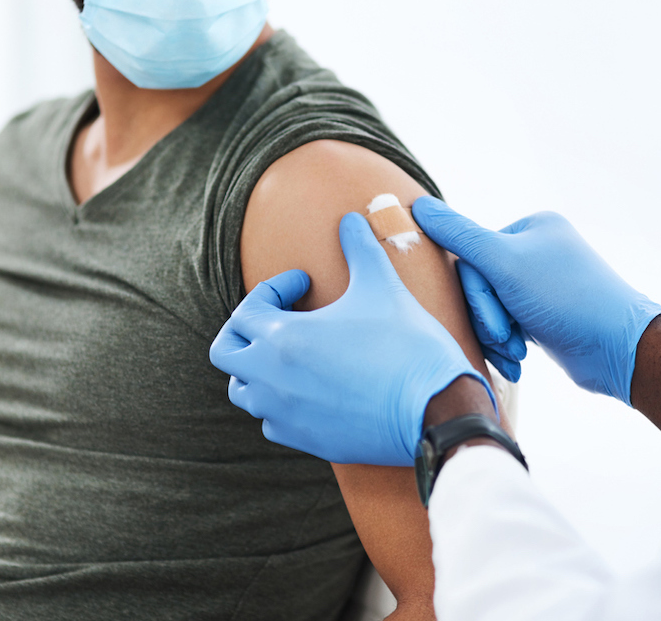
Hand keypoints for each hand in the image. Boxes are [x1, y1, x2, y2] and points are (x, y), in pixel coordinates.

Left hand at [210, 212, 495, 466]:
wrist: (435, 411)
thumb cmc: (407, 345)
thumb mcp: (382, 285)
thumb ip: (359, 247)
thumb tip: (350, 218)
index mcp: (282, 339)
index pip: (246, 308)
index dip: (274, 287)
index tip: (305, 282)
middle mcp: (271, 380)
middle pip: (225, 352)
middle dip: (247, 328)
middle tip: (281, 315)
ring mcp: (285, 415)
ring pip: (243, 391)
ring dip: (258, 367)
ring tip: (294, 351)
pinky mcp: (306, 441)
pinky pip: (271, 422)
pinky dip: (279, 402)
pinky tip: (311, 386)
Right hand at [412, 197, 660, 404]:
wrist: (618, 350)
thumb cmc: (565, 299)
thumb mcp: (504, 263)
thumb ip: (458, 235)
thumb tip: (418, 205)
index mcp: (532, 228)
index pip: (473, 255)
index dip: (477, 293)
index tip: (499, 319)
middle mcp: (537, 252)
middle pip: (480, 284)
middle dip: (490, 319)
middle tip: (508, 340)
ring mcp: (541, 286)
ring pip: (490, 309)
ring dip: (498, 336)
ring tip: (516, 355)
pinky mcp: (544, 317)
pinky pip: (506, 326)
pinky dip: (507, 347)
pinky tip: (518, 363)